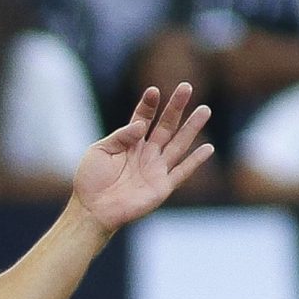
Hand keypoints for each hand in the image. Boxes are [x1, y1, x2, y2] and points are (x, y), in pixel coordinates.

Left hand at [72, 82, 213, 232]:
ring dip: (192, 127)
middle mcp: (146, 154)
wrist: (91, 211)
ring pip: (178, 144)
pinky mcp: (162, 187)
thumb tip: (141, 124)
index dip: (149, 105)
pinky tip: (208, 148)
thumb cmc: (90, 181)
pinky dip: (195, 161)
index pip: (143, 118)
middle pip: (166, 126)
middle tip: (186, 87)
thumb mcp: (98, 151)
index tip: (153, 91)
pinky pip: (182, 172)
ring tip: (205, 109)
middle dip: (176, 107)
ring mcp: (156, 169)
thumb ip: (120, 136)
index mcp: (129, 143)